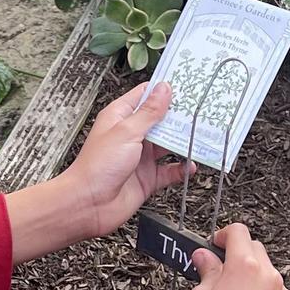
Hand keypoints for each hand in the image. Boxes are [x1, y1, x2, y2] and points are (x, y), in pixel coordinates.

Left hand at [57, 82, 191, 238]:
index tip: (185, 84)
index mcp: (120, 117)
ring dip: (183, 142)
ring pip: (168, 145)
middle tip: (202, 110)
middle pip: (161, 120)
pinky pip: (169, 171)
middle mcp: (131, 136)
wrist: (88, 205)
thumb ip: (149, 112)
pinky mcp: (147, 178)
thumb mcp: (127, 131)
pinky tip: (191, 165)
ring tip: (202, 135)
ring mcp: (140, 157)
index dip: (164, 90)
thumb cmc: (96, 167)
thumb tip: (164, 90)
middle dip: (179, 116)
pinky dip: (181, 168)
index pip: (145, 96)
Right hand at [179, 224, 289, 289]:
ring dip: (257, 284)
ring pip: (271, 279)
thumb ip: (207, 270)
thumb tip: (204, 256)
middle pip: (258, 252)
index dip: (225, 235)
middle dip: (241, 258)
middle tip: (224, 274)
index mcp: (245, 265)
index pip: (239, 233)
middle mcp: (271, 277)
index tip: (218, 244)